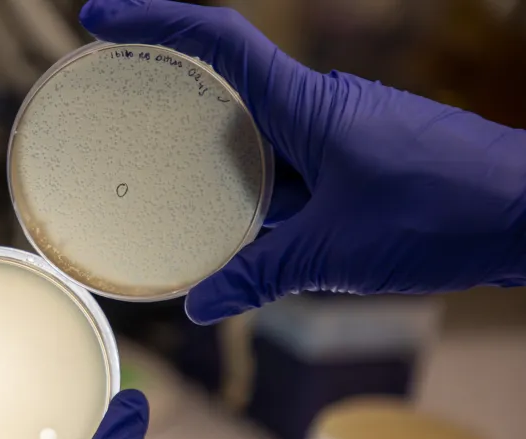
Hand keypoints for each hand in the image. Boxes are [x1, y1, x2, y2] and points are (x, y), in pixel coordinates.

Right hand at [81, 0, 525, 323]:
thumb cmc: (442, 213)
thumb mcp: (334, 254)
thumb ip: (260, 275)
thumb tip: (202, 306)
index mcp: (304, 104)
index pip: (217, 40)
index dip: (153, 19)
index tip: (98, 20)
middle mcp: (316, 106)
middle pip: (225, 83)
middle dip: (168, 93)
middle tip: (115, 111)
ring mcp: (337, 131)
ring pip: (257, 133)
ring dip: (214, 157)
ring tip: (166, 186)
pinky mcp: (353, 159)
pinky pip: (288, 164)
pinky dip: (255, 188)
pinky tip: (237, 225)